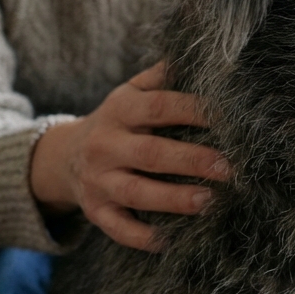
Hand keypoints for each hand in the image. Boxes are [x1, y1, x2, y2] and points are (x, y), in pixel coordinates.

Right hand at [29, 62, 226, 251]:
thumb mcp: (131, 91)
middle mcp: (106, 145)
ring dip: (174, 199)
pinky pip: (118, 229)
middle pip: (151, 153)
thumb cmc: (119, 121)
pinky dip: (143, 237)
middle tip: (230, 168)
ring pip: (137, 193)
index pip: (161, 106)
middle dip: (192, 160)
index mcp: (120, 110)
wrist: (63, 155)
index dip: (196, 110)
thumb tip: (202, 52)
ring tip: (210, 202)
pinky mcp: (96, 211)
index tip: (231, 118)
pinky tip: (172, 241)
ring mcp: (98, 181)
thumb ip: (163, 76)